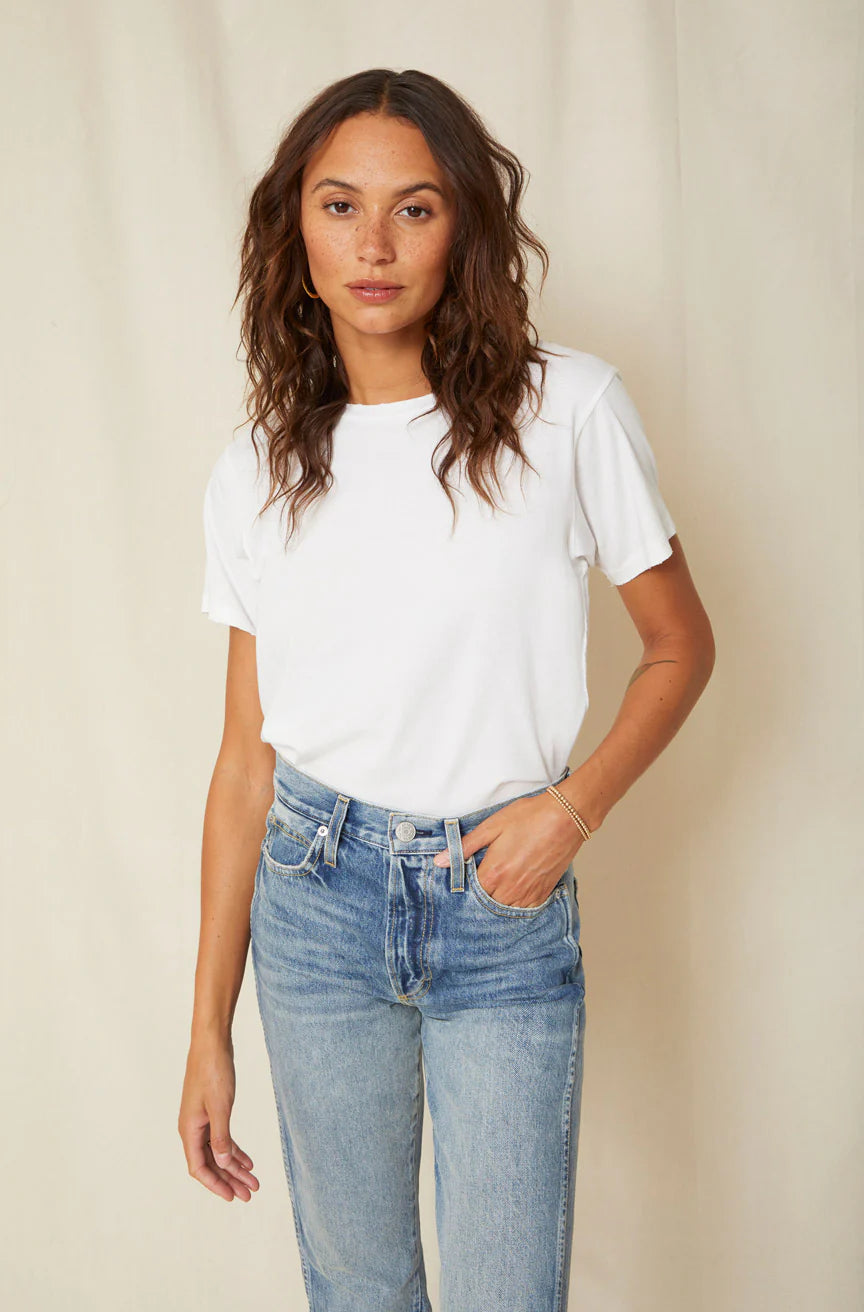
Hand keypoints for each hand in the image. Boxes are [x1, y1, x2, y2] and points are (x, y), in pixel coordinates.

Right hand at [179, 1034, 259, 1201]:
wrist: (212, 1043)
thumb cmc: (213, 1071)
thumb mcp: (220, 1107)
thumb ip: (221, 1137)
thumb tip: (223, 1164)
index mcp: (189, 1130)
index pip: (199, 1168)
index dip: (215, 1185)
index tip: (232, 1197)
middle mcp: (192, 1128)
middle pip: (210, 1163)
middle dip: (230, 1180)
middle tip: (250, 1194)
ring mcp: (202, 1120)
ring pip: (218, 1152)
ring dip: (235, 1167)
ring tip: (253, 1182)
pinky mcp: (211, 1112)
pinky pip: (222, 1138)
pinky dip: (235, 1150)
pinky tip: (248, 1160)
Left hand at [433, 790, 586, 907]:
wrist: (565, 817)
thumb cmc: (529, 817)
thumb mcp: (492, 826)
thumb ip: (465, 846)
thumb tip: (440, 861)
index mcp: (493, 873)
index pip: (469, 893)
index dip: (464, 886)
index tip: (464, 878)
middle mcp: (509, 889)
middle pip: (486, 904)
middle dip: (481, 895)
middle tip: (484, 878)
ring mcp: (528, 893)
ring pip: (505, 909)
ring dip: (498, 900)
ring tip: (499, 883)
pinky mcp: (543, 892)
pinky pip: (525, 909)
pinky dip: (517, 903)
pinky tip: (515, 889)